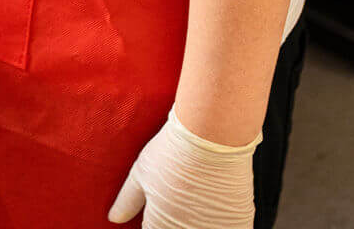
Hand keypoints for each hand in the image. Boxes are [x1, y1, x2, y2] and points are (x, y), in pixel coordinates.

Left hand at [108, 110, 258, 227]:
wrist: (212, 135)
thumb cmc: (173, 151)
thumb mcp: (141, 172)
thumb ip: (127, 200)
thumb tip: (114, 218)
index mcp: (160, 227)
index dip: (155, 223)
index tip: (160, 209)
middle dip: (176, 222)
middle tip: (181, 197)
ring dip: (199, 223)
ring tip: (198, 196)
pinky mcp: (239, 224)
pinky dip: (221, 222)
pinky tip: (215, 203)